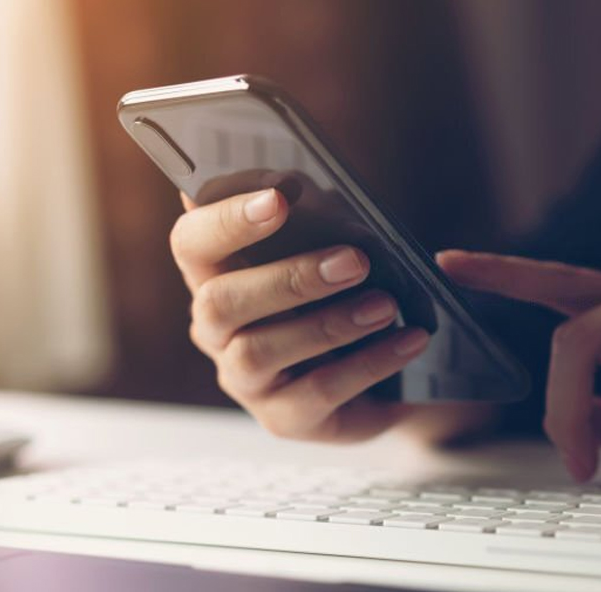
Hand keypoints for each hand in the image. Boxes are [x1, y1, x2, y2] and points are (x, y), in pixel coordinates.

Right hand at [170, 189, 430, 442]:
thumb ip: (317, 216)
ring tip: (386, 304)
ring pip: (260, 351)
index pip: (192, 242)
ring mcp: (244, 379)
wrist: (391, 367)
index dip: (225, 220)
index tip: (279, 197)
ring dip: (329, 323)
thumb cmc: (348, 290)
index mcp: (216, 273)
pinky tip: (408, 339)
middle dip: (288, 277)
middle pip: (220, 302)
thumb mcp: (336, 246)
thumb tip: (302, 182)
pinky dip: (369, 362)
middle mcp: (216, 329)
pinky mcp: (283, 418)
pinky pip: (317, 391)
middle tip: (355, 260)